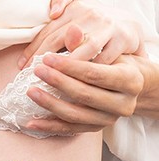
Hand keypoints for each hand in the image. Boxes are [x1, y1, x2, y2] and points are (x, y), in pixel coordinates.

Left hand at [18, 0, 146, 68]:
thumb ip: (61, 0)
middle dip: (44, 59)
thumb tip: (53, 12)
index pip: (49, 31)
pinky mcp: (123, 39)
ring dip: (67, 66)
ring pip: (84, 49)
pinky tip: (80, 83)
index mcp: (76, 8)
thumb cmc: (96, 16)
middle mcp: (91, 15)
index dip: (33, 49)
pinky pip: (106, 59)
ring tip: (54, 79)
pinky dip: (93, 71)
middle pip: (61, 39)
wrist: (129, 23)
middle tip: (34, 75)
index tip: (22, 66)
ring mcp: (108, 27)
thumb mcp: (78, 1)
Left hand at [25, 54, 144, 134]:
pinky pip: (70, 130)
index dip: (69, 66)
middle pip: (84, 95)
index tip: (46, 58)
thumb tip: (71, 30)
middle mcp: (123, 104)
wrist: (128, 85)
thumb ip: (86, 42)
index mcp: (130, 80)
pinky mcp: (96, 129)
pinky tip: (31, 122)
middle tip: (37, 70)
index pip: (94, 74)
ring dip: (50, 104)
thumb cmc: (114, 62)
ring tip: (31, 92)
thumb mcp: (106, 49)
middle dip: (58, 82)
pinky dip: (49, 126)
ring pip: (76, 115)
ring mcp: (109, 119)